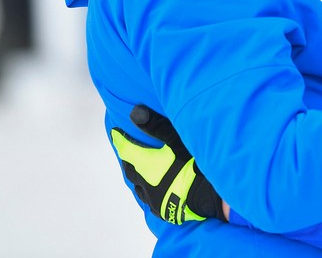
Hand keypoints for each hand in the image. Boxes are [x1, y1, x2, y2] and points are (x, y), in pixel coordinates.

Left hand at [110, 105, 225, 223]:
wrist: (206, 196)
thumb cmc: (191, 165)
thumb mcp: (176, 141)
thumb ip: (156, 127)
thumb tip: (135, 112)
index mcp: (145, 165)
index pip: (127, 150)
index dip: (120, 140)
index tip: (115, 133)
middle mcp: (144, 183)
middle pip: (131, 170)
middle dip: (129, 160)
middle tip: (129, 153)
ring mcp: (153, 199)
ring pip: (139, 188)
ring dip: (138, 178)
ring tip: (141, 172)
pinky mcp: (163, 210)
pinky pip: (150, 201)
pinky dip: (149, 192)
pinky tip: (155, 191)